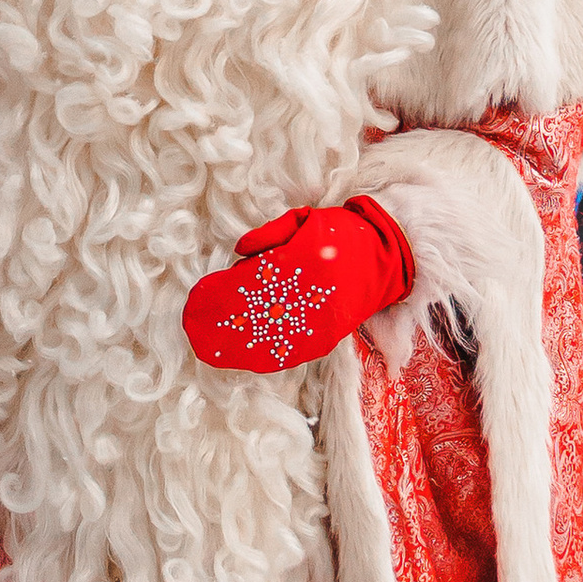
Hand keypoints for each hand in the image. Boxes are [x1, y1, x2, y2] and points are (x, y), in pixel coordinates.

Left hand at [181, 198, 415, 374]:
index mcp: (302, 260)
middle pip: (257, 313)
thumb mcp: (304, 220)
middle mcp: (309, 294)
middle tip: (194, 331)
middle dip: (224, 323)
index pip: (251, 280)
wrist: (388, 254)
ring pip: (274, 336)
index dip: (222, 292)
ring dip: (240, 345)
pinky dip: (271, 356)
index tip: (197, 299)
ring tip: (210, 350)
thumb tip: (238, 252)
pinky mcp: (330, 333)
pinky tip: (248, 361)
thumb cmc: (341, 233)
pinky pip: (296, 350)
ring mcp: (320, 318)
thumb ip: (269, 235)